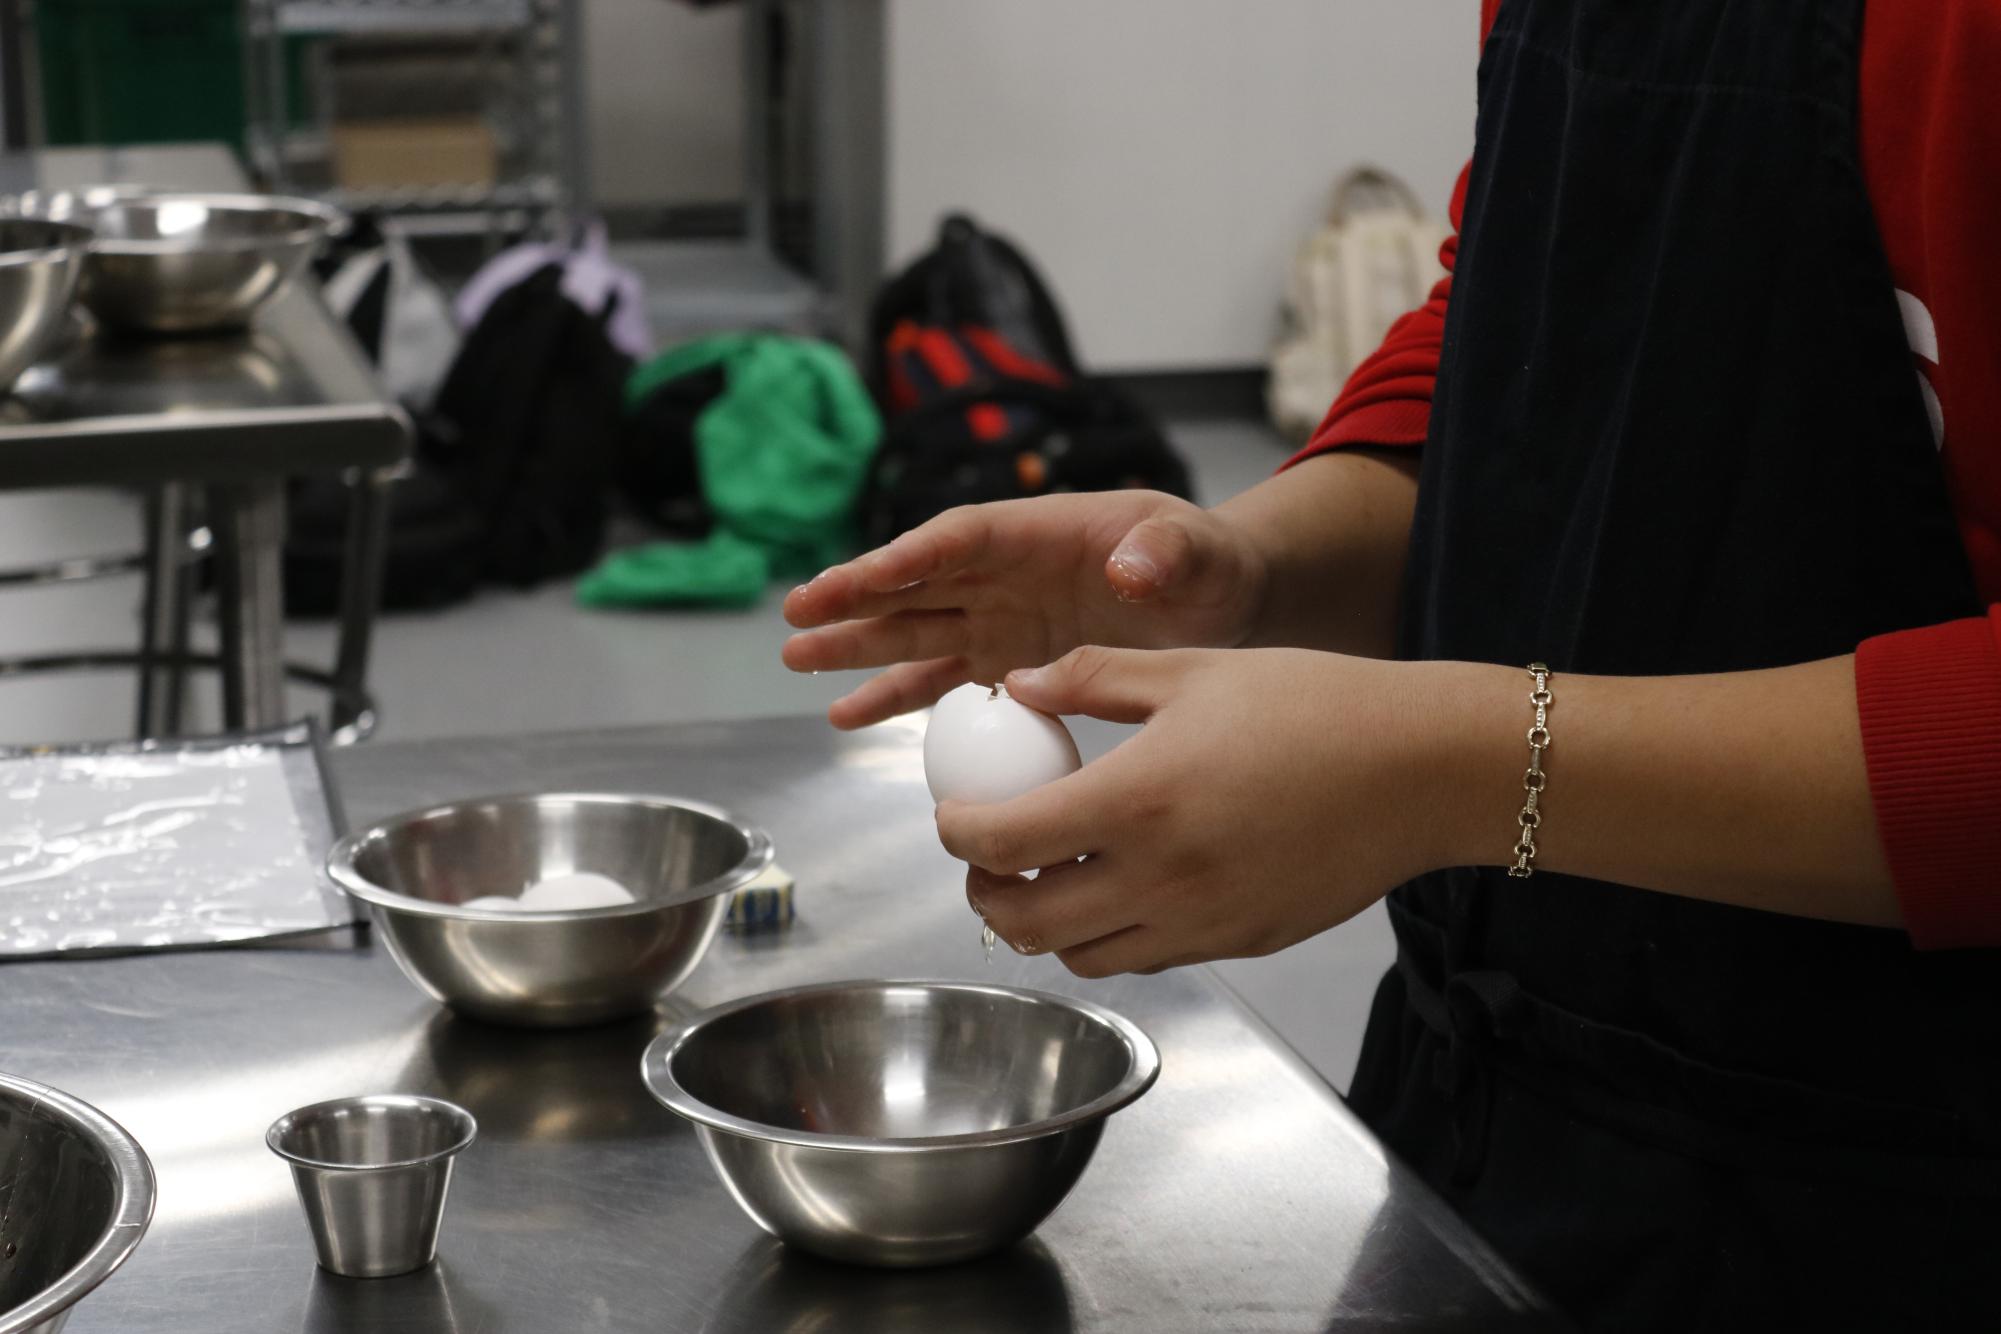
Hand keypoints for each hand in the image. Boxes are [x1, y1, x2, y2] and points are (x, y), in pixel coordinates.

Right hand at [782, 492, 1267, 728]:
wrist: (1223, 603)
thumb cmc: (1209, 563)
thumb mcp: (1197, 553)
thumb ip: (1166, 555)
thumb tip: (1128, 570)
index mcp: (1041, 532)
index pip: (959, 540)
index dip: (907, 558)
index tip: (856, 579)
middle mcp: (1008, 573)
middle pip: (918, 583)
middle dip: (856, 598)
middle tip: (796, 616)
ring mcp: (1003, 618)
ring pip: (916, 631)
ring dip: (858, 648)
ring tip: (798, 661)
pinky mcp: (1010, 660)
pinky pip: (943, 679)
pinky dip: (898, 695)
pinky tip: (850, 713)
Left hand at [936, 646, 1465, 976]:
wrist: (1420, 768)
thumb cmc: (1318, 707)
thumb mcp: (1193, 670)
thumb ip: (1090, 678)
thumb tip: (1019, 687)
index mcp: (1136, 800)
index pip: (999, 841)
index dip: (955, 830)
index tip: (955, 810)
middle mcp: (1159, 878)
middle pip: (1023, 922)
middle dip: (985, 890)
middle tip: (987, 854)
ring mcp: (1200, 923)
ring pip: (1079, 956)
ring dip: (1045, 923)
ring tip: (1051, 872)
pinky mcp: (1237, 945)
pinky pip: (1146, 958)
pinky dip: (1111, 933)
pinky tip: (1125, 882)